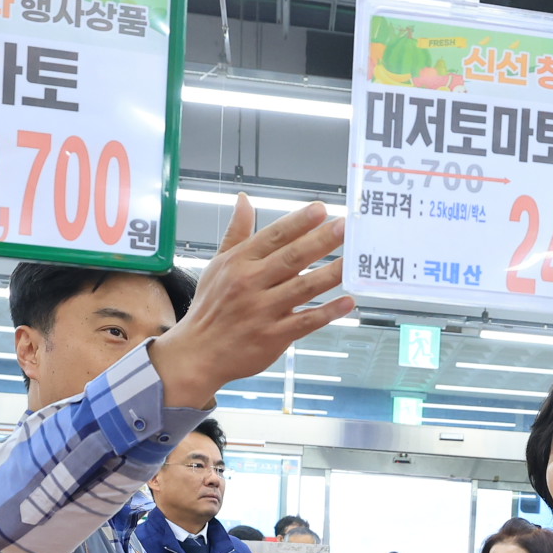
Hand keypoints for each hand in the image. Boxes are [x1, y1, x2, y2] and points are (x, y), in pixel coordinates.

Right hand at [148, 197, 353, 407]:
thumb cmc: (211, 307)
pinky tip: (347, 302)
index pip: (273, 236)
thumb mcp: (218, 265)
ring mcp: (264, 311)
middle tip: (345, 227)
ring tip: (354, 261)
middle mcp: (251, 283)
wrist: (199, 353)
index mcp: (239, 262)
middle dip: (321, 241)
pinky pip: (306, 321)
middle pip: (292, 257)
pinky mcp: (274, 336)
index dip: (298, 222)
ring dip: (331, 273)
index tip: (321, 210)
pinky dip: (328, 312)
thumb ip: (236, 232)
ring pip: (303, 287)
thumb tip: (244, 199)